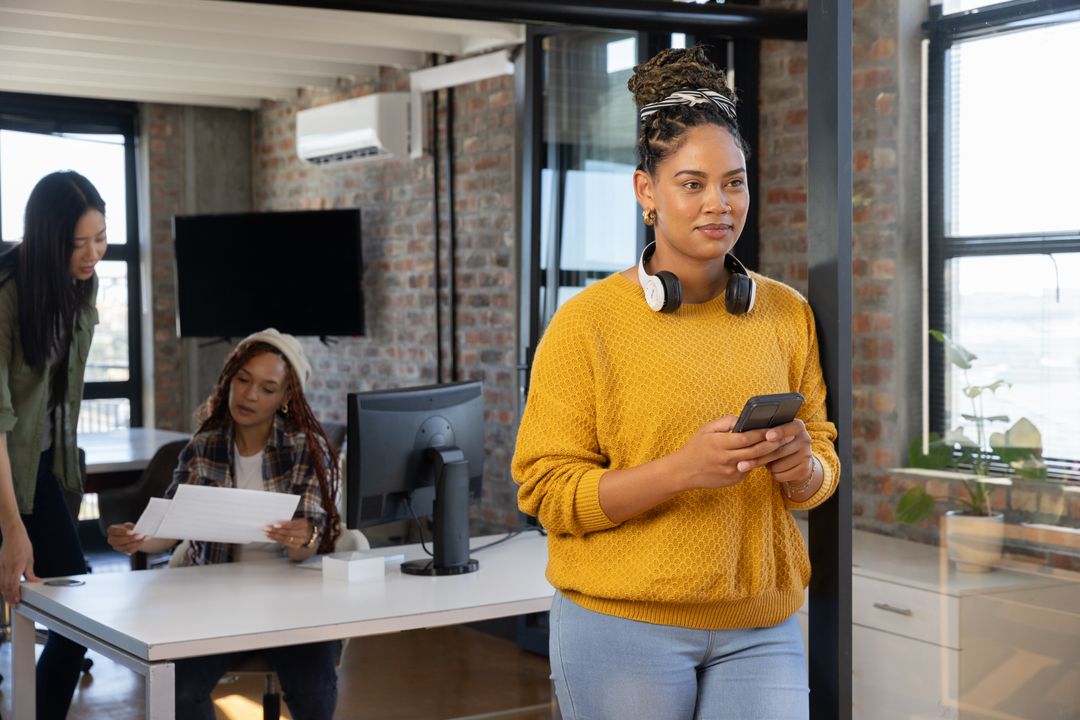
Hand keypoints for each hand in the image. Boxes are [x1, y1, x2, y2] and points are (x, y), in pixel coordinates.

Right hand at [0, 521, 37, 604]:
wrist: (13, 535)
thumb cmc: (22, 544)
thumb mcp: (30, 559)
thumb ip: (30, 573)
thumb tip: (34, 581)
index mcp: (17, 566)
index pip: (14, 584)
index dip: (15, 595)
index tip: (17, 601)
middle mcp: (7, 567)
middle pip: (6, 587)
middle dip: (9, 597)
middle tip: (13, 604)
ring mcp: (1, 566)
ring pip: (0, 584)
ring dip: (4, 593)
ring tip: (9, 600)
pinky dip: (1, 586)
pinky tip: (3, 590)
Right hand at [107, 522, 147, 555]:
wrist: (134, 535)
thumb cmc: (130, 528)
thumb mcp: (130, 525)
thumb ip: (131, 527)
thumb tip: (135, 529)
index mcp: (111, 530)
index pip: (114, 531)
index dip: (122, 532)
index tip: (132, 532)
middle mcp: (111, 539)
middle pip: (118, 541)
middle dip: (130, 539)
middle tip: (140, 536)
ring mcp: (116, 547)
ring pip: (124, 547)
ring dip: (134, 543)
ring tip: (142, 539)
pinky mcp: (123, 551)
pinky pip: (129, 551)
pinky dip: (136, 547)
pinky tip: (141, 543)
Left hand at [265, 518, 313, 549]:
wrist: (310, 534)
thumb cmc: (302, 525)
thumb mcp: (299, 520)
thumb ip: (290, 521)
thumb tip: (276, 522)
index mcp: (304, 524)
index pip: (292, 525)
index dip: (283, 525)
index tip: (274, 525)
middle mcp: (303, 533)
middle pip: (288, 532)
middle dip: (276, 531)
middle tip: (267, 528)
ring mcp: (300, 541)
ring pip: (285, 538)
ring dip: (275, 536)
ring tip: (267, 533)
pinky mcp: (296, 546)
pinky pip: (285, 543)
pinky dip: (277, 540)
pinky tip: (271, 537)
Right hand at [676, 415, 796, 490]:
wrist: (684, 472)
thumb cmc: (696, 447)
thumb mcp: (707, 429)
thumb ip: (727, 422)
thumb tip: (745, 419)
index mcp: (719, 444)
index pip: (746, 438)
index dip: (761, 433)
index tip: (773, 427)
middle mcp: (727, 459)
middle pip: (756, 451)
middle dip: (773, 444)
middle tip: (787, 436)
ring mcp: (731, 472)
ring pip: (756, 462)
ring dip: (771, 454)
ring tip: (783, 445)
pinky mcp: (734, 480)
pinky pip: (750, 469)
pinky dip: (758, 461)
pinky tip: (768, 455)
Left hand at [734, 418, 814, 487]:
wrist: (798, 460)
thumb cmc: (778, 443)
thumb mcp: (776, 434)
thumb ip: (764, 431)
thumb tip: (742, 432)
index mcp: (798, 426)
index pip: (789, 427)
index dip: (779, 432)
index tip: (767, 436)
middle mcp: (805, 439)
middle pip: (779, 450)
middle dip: (758, 458)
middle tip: (741, 465)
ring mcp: (806, 455)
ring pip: (778, 465)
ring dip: (767, 466)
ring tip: (765, 461)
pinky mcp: (804, 470)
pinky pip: (782, 475)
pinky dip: (774, 474)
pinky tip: (774, 469)